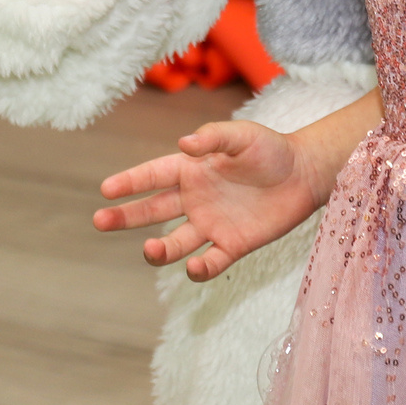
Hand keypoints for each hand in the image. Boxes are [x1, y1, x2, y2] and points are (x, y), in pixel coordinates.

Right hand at [94, 119, 323, 281]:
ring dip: (159, 249)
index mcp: (191, 169)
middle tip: (100, 220)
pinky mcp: (233, 245)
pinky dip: (199, 269)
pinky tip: (194, 267)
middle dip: (126, 216)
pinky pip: (210, 262)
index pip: (153, 175)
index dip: (130, 182)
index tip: (106, 189)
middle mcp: (195, 199)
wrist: (305, 174)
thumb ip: (214, 137)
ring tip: (150, 249)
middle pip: (152, 211)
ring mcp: (211, 224)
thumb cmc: (271, 149)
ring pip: (175, 242)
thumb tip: (183, 143)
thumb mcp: (243, 135)